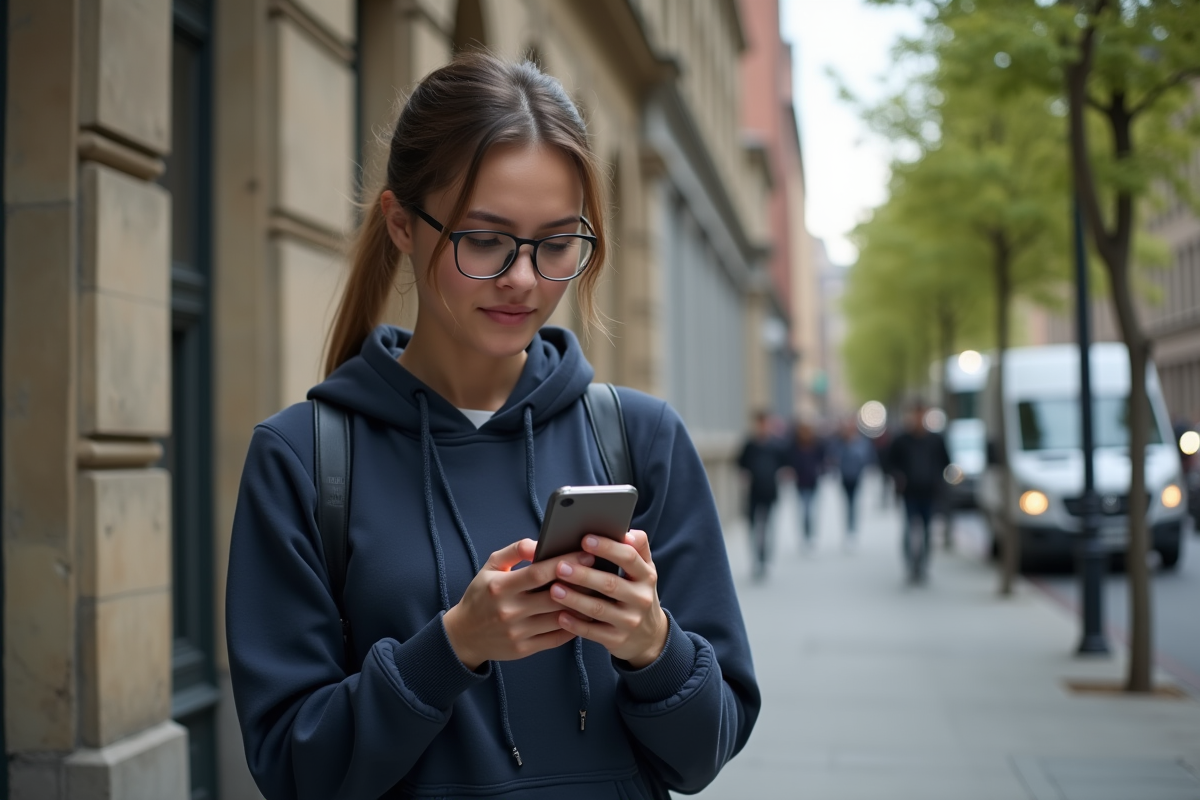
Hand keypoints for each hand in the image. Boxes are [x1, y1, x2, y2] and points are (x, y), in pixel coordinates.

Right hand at [443, 539, 595, 670]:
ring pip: (559, 618)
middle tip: (601, 573)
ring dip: (581, 606)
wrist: (464, 635)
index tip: (587, 555)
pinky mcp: (524, 649)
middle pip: (554, 596)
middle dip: (580, 583)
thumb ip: (514, 550)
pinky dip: (573, 627)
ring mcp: (517, 633)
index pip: (538, 573)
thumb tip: (539, 543)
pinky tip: (585, 615)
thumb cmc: (482, 595)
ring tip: (598, 593)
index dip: (565, 563)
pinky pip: (556, 638)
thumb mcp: (490, 567)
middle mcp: (509, 611)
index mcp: (500, 587)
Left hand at [548, 530, 668, 668]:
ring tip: (553, 589)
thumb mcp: (644, 571)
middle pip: (610, 584)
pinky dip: (575, 624)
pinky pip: (593, 632)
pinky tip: (560, 616)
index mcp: (646, 575)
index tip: (585, 539)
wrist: (649, 637)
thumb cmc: (636, 594)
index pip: (629, 558)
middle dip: (584, 575)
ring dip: (575, 599)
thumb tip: (627, 531)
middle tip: (560, 566)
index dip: (607, 548)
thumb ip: (637, 548)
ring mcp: (630, 621)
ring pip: (599, 609)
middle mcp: (641, 598)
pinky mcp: (617, 640)